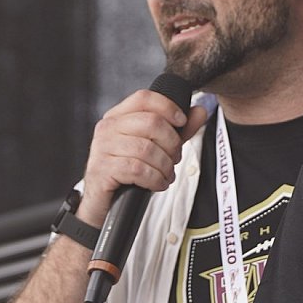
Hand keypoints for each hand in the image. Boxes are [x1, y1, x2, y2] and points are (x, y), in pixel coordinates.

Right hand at [77, 88, 207, 224]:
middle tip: (175, 158)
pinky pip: (138, 170)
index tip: (182, 122)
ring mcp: (102, 148)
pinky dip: (155, 179)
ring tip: (166, 174)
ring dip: (165, 165)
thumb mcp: (156, 147)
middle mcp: (107, 128)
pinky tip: (157, 183)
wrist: (104, 204)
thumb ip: (178, 130)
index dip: (168, 107)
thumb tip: (200, 111)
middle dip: (172, 143)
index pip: (144, 98)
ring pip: (147, 148)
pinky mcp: (102, 170)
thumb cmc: (128, 172)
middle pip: (151, 122)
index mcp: (118, 116)